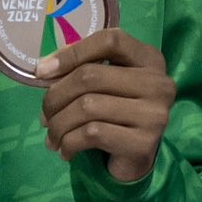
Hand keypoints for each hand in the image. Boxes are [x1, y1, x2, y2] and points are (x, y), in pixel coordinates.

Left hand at [36, 28, 175, 182]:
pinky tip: (65, 150)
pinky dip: (69, 142)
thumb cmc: (115, 116)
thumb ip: (82, 70)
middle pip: (90, 76)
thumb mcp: (104, 86)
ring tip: (52, 136)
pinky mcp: (144, 142)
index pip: (110, 41)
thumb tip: (44, 69)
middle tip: (44, 116)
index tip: (42, 71)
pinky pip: (92, 134)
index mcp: (149, 60)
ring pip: (87, 107)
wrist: (136, 161)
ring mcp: (154, 114)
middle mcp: (158, 83)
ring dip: (58, 124)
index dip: (72, 52)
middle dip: (55, 97)